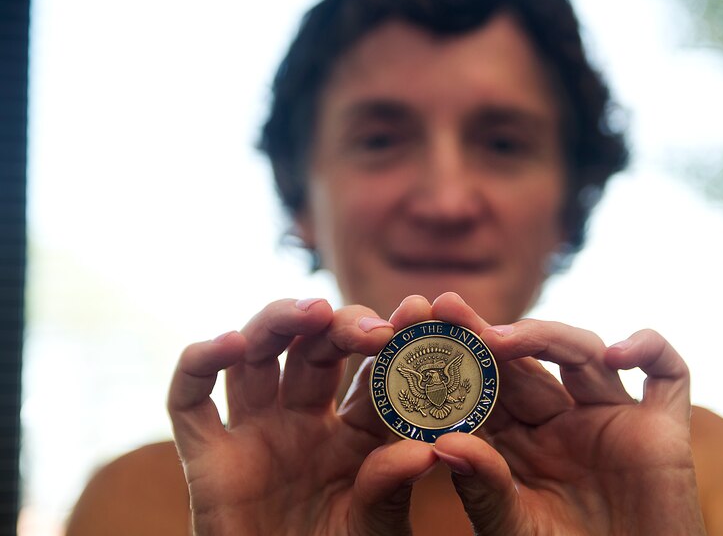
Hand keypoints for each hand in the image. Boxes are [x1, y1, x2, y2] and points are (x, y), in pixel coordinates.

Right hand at [167, 298, 437, 535]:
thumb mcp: (374, 530)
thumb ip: (391, 489)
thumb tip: (428, 449)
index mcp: (352, 434)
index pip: (371, 373)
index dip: (393, 340)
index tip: (418, 312)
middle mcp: (301, 421)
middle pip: (313, 350)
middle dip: (340, 327)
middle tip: (370, 326)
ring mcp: (253, 432)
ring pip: (255, 356)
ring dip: (278, 322)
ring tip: (312, 312)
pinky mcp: (206, 456)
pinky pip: (189, 400)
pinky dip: (199, 363)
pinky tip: (228, 343)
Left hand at [393, 293, 705, 535]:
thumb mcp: (513, 532)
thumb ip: (484, 490)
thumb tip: (442, 442)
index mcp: (521, 443)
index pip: (485, 387)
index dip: (454, 358)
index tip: (413, 331)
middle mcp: (564, 422)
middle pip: (527, 361)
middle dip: (487, 332)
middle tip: (446, 308)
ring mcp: (613, 420)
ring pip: (584, 354)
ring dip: (545, 337)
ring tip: (500, 339)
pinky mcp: (664, 432)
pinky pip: (669, 375)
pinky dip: (651, 350)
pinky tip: (617, 353)